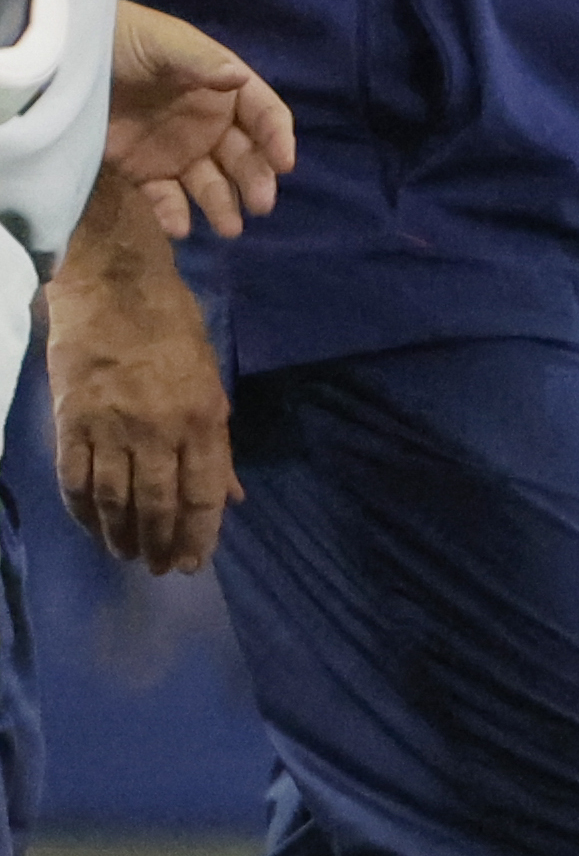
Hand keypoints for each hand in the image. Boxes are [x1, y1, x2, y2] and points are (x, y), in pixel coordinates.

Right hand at [47, 183, 234, 572]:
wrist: (113, 287)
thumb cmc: (172, 327)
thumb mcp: (210, 377)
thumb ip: (217, 440)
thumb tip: (230, 493)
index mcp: (202, 415)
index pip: (204, 491)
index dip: (200, 533)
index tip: (195, 563)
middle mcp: (158, 429)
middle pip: (159, 504)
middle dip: (163, 543)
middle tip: (161, 568)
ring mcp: (111, 428)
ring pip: (116, 501)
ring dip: (123, 536)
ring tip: (130, 556)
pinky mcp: (70, 424)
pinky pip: (75, 481)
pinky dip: (83, 512)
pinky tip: (92, 528)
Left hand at [108, 1, 294, 241]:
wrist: (69, 60)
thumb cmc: (128, 42)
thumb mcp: (165, 44)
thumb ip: (202, 62)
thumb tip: (240, 78)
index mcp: (224, 91)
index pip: (264, 116)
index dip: (277, 138)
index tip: (285, 164)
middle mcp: (209, 125)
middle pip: (243, 156)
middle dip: (255, 180)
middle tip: (261, 205)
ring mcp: (177, 151)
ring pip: (209, 183)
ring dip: (221, 205)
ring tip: (229, 229)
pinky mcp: (143, 171)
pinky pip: (163, 197)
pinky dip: (172, 214)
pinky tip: (178, 228)